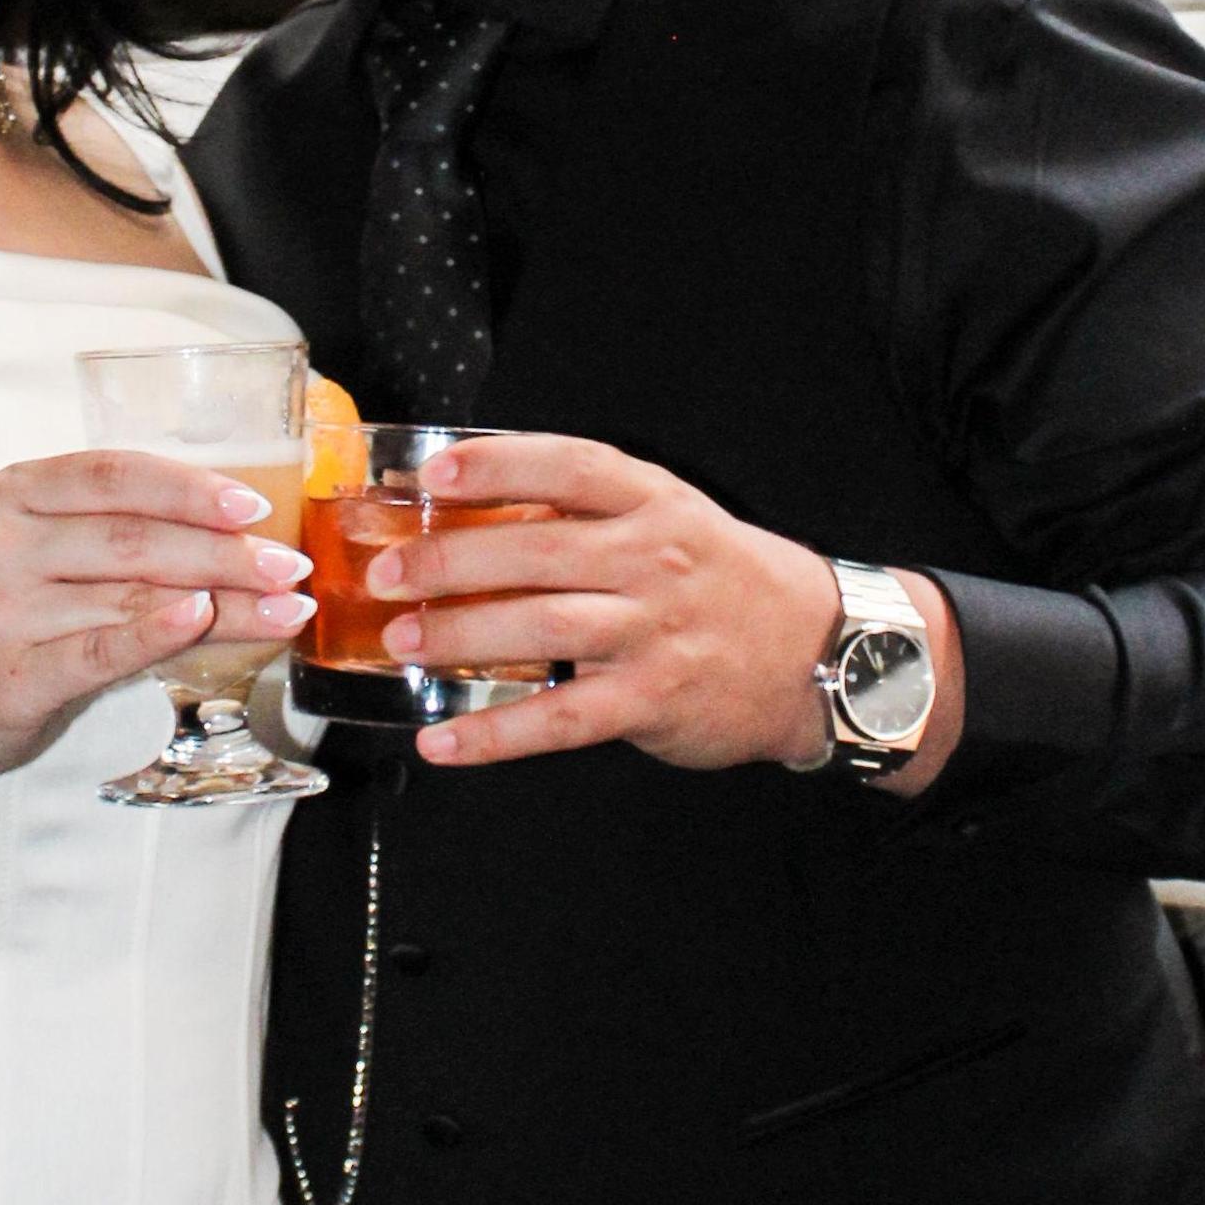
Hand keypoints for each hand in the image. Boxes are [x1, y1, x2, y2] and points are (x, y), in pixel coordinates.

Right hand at [0, 452, 313, 778]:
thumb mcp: (34, 549)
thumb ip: (107, 528)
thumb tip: (235, 527)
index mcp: (11, 493)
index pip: (114, 473)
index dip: (189, 486)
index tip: (254, 504)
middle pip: (134, 538)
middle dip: (225, 552)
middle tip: (288, 565)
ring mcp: (0, 610)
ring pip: (131, 596)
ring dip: (221, 603)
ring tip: (282, 609)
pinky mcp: (12, 675)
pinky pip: (99, 650)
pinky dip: (156, 633)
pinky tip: (202, 620)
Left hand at [369, 434, 962, 781]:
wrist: (819, 653)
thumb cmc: (723, 581)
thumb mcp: (670, 520)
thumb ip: (587, 511)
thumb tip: (472, 504)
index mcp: (653, 503)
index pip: (569, 465)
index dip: (496, 463)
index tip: (431, 472)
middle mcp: (652, 560)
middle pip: (535, 548)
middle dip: (448, 560)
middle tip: (386, 572)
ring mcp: (653, 633)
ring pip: (539, 627)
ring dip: (459, 634)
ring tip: (402, 640)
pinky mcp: (651, 701)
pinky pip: (558, 719)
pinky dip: (493, 734)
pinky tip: (442, 741)